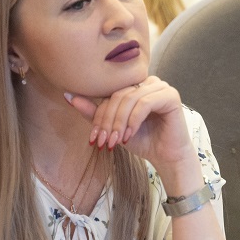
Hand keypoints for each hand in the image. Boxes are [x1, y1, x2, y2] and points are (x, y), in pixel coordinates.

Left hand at [67, 76, 193, 168]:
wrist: (167, 157)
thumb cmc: (143, 140)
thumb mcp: (114, 128)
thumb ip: (95, 113)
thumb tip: (68, 96)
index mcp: (134, 85)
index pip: (110, 93)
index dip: (99, 115)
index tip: (93, 138)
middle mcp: (148, 82)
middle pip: (119, 95)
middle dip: (108, 120)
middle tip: (102, 141)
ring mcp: (161, 87)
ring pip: (130, 98)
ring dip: (119, 122)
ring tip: (116, 141)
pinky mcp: (171, 95)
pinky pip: (145, 103)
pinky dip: (134, 120)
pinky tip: (130, 135)